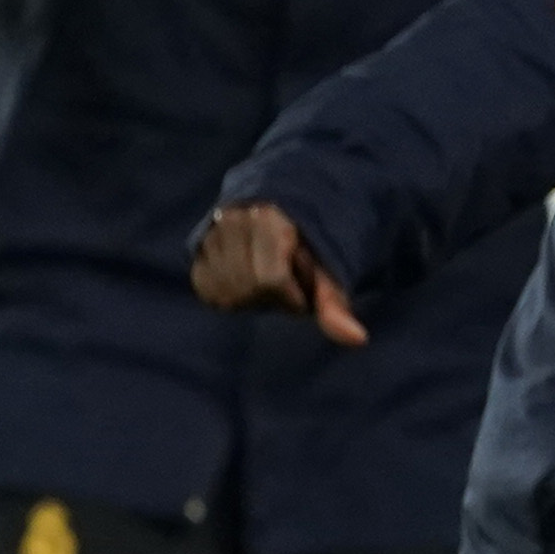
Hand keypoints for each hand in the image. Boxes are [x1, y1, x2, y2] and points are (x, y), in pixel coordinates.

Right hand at [190, 198, 369, 345]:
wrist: (282, 214)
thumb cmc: (312, 244)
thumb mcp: (328, 270)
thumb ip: (335, 304)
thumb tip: (357, 339)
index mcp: (271, 218)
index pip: (270, 280)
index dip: (292, 297)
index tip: (304, 291)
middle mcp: (235, 220)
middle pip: (247, 289)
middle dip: (273, 298)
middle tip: (287, 285)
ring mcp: (211, 232)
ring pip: (225, 293)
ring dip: (250, 298)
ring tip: (268, 280)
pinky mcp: (197, 248)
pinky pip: (208, 289)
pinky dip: (229, 295)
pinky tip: (246, 284)